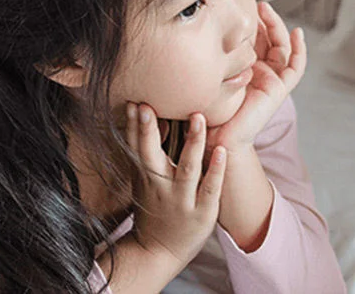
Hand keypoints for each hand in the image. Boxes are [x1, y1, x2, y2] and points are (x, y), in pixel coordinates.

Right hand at [123, 102, 227, 263]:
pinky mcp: (202, 212)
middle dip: (148, 131)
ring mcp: (180, 200)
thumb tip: (141, 118)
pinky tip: (221, 151)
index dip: (132, 125)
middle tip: (149, 105)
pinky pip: (209, 188)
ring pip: (186, 168)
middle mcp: (159, 186)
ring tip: (198, 117)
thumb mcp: (143, 182)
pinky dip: (215, 170)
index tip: (132, 101)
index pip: (135, 146)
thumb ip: (145, 153)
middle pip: (151, 155)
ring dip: (192, 143)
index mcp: (144, 176)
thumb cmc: (153, 209)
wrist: (158, 252)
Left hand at [207, 2, 305, 149]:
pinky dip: (300, 49)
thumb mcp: (208, 75)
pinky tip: (298, 33)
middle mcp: (261, 73)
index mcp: (245, 69)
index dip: (252, 23)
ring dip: (278, 27)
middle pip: (270, 39)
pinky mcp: (280, 88)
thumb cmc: (207, 109)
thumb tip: (194, 32)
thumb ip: (209, 58)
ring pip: (282, 47)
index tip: (241, 7)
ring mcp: (272, 80)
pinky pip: (296, 66)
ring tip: (267, 10)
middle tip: (257, 4)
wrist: (217, 136)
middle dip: (266, 21)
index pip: (254, 40)